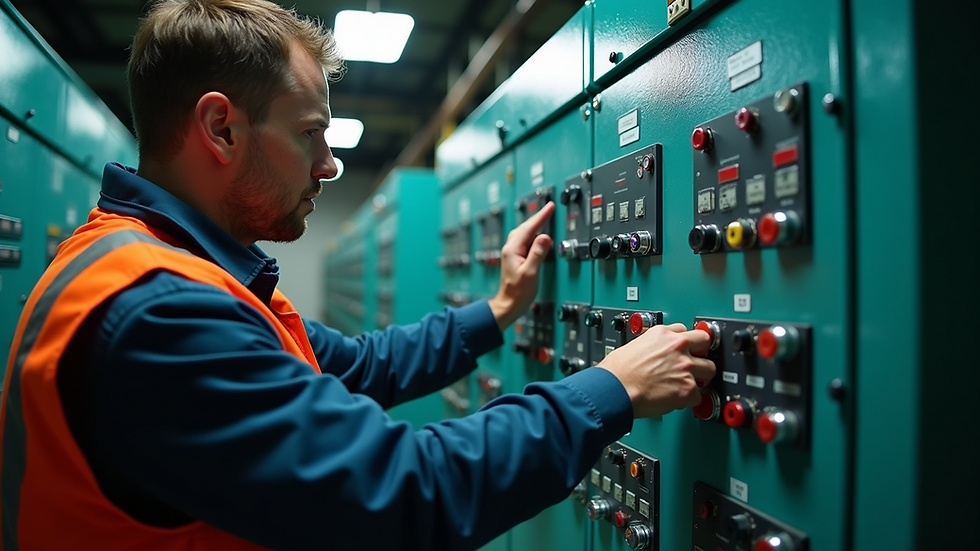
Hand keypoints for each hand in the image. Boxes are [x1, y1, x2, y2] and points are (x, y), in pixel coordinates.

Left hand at [488, 201, 554, 329]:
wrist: (508, 305)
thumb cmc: (518, 292)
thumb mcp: (531, 272)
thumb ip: (538, 253)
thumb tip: (545, 237)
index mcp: (513, 249)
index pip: (529, 227)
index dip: (541, 216)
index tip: (549, 207)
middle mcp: (510, 249)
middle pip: (525, 227)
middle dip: (538, 218)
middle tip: (550, 209)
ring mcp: (512, 253)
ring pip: (524, 233)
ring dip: (535, 225)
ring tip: (545, 218)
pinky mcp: (515, 258)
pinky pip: (525, 241)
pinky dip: (533, 235)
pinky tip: (538, 237)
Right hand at [598, 323, 715, 417]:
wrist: (614, 391)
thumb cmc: (616, 372)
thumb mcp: (634, 345)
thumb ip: (653, 347)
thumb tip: (657, 354)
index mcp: (662, 334)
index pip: (685, 330)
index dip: (685, 342)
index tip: (685, 348)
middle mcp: (677, 347)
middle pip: (705, 342)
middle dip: (701, 353)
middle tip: (694, 363)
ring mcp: (685, 367)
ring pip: (709, 369)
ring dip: (700, 377)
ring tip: (687, 383)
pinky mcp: (688, 389)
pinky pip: (699, 395)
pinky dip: (689, 399)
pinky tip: (676, 399)